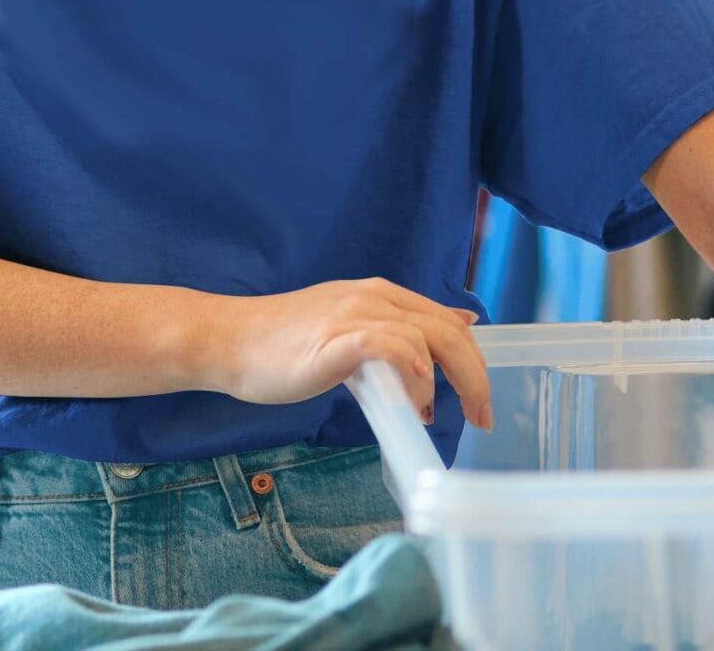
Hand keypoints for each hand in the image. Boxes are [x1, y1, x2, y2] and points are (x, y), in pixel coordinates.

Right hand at [206, 277, 493, 429]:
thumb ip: (398, 328)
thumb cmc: (286, 343)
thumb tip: (457, 326)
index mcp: (381, 295)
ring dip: (445, 385)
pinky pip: (390, 346)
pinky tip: (416, 399)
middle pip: (448, 333)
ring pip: (427, 339)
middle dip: (475, 378)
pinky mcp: (336, 339)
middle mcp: (374, 297)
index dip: (473, 363)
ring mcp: (354, 315)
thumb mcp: (352, 326)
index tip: (480, 401)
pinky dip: (413, 371)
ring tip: (429, 416)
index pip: (448, 323)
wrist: (232, 340)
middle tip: (481, 418)